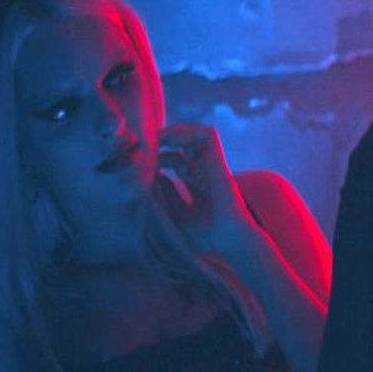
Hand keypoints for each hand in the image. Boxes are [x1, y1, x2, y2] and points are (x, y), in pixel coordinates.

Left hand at [153, 123, 263, 258]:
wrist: (230, 240)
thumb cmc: (207, 236)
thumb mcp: (177, 216)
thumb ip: (166, 196)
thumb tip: (156, 175)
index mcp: (198, 185)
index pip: (178, 160)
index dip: (160, 158)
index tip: (142, 165)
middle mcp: (206, 172)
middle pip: (187, 144)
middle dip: (166, 140)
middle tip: (145, 144)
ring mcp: (213, 166)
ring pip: (198, 134)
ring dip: (176, 131)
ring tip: (156, 137)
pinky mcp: (219, 161)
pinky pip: (208, 135)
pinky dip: (189, 132)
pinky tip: (170, 141)